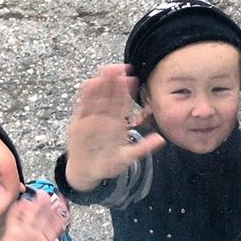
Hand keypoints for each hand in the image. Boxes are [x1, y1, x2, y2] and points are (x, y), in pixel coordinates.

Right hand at [0, 189, 65, 240]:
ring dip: (36, 205)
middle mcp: (34, 235)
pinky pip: (14, 218)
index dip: (59, 219)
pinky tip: (24, 203)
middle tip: (55, 198)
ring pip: (31, 215)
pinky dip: (18, 210)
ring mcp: (23, 232)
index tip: (66, 211)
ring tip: (42, 196)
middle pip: (44, 218)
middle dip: (50, 208)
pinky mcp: (11, 232)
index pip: (53, 227)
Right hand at [65, 64, 164, 190]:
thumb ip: (143, 148)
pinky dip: (84, 96)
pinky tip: (88, 84)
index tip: (133, 78)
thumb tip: (162, 139)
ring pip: (96, 97)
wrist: (87, 173)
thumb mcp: (128, 157)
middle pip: (109, 95)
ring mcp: (91, 119)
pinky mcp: (78, 123)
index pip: (123, 103)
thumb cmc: (109, 164)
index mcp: (117, 122)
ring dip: (99, 84)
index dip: (127, 91)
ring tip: (105, 72)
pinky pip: (82, 107)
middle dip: (114, 81)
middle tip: (119, 67)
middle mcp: (105, 117)